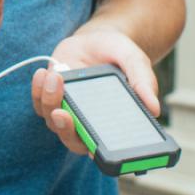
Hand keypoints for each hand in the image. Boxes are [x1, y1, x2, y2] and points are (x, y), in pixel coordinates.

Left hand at [31, 25, 159, 155]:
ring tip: (56, 77)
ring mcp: (68, 112)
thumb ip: (144, 82)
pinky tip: (44, 74)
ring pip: (53, 121)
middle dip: (67, 129)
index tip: (92, 147)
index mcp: (112, 123)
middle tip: (63, 114)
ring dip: (51, 102)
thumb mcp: (135, 61)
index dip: (99, 153)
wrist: (98, 40)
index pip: (105, 149)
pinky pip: (40, 103)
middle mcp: (89, 124)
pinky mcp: (51, 98)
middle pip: (73, 140)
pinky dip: (39, 91)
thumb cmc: (119, 56)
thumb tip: (155, 109)